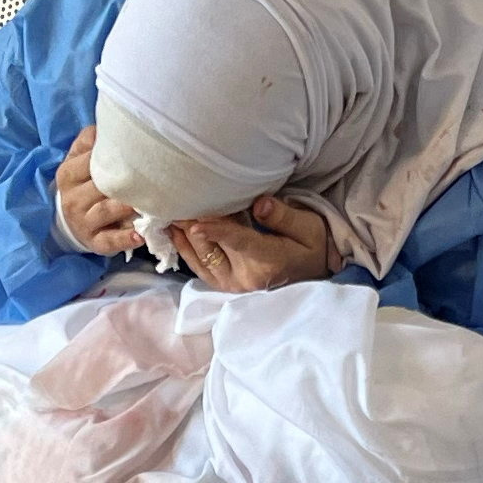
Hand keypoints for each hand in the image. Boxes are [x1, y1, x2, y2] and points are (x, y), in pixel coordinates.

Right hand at [57, 126, 141, 257]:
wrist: (68, 222)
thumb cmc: (82, 185)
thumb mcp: (78, 160)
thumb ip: (89, 141)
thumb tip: (107, 123)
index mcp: (68, 174)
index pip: (89, 161)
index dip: (113, 157)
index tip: (137, 152)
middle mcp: (73, 198)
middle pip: (100, 186)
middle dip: (125, 182)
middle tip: (153, 177)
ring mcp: (83, 222)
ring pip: (107, 210)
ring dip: (128, 206)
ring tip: (151, 202)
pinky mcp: (95, 242)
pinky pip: (110, 241)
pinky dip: (126, 239)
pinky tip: (141, 236)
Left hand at [170, 195, 336, 292]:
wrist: (313, 274)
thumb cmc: (312, 247)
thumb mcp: (309, 228)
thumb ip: (284, 216)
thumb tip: (260, 204)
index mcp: (270, 261)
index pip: (240, 242)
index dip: (217, 231)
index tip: (196, 222)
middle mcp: (247, 277)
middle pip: (213, 246)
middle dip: (193, 222)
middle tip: (175, 198)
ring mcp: (233, 284)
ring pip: (200, 257)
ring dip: (183, 235)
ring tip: (169, 211)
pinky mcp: (224, 285)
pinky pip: (198, 268)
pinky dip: (184, 248)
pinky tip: (173, 230)